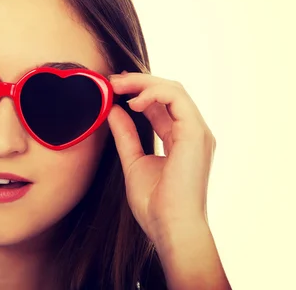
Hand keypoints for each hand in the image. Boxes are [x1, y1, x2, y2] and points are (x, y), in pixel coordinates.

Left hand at [106, 72, 215, 244]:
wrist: (170, 228)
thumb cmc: (155, 205)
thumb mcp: (133, 162)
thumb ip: (125, 135)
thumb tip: (114, 110)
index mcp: (180, 140)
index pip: (162, 105)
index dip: (138, 92)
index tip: (114, 87)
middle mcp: (192, 133)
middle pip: (169, 92)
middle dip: (139, 82)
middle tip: (112, 81)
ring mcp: (197, 132)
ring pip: (174, 89)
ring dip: (144, 82)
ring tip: (118, 86)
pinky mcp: (195, 134)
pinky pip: (177, 98)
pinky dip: (153, 92)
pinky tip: (133, 101)